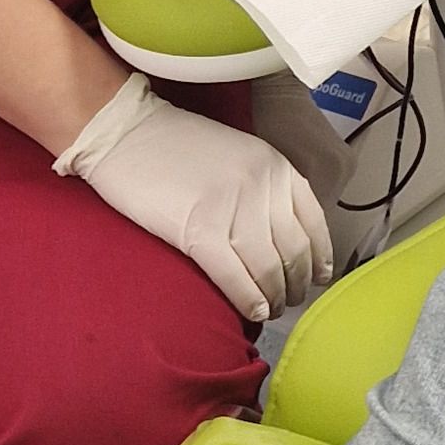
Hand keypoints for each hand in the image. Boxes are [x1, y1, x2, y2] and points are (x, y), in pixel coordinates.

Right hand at [58, 70, 332, 320]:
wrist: (125, 132)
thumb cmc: (175, 144)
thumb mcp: (238, 153)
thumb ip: (263, 186)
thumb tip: (279, 236)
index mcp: (276, 166)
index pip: (313, 222)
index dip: (319, 256)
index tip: (319, 276)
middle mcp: (263, 187)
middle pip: (294, 251)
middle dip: (296, 283)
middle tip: (289, 300)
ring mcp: (234, 209)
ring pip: (268, 269)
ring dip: (274, 297)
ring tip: (270, 311)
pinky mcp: (200, 231)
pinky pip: (235, 277)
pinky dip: (248, 300)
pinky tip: (254, 312)